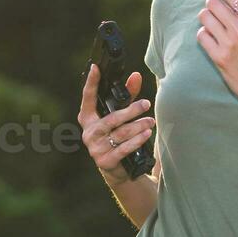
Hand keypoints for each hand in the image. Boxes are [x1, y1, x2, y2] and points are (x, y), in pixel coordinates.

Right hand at [77, 62, 154, 186]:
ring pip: (120, 133)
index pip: (88, 97)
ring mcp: (95, 148)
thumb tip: (136, 76)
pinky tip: (146, 134)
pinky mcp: (105, 161)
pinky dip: (137, 140)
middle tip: (146, 104)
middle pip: (112, 118)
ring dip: (138, 126)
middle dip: (131, 110)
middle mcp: (88, 132)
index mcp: (87, 118)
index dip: (91, 82)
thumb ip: (128, 96)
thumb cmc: (117, 135)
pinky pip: (124, 148)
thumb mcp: (121, 115)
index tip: (95, 68)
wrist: (117, 169)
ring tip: (150, 121)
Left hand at [196, 0, 237, 118]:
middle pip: (214, 3)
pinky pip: (201, 34)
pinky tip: (210, 39)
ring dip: (205, 18)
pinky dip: (203, 35)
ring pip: (205, 17)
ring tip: (211, 24)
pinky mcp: (219, 56)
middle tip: (213, 9)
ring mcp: (229, 43)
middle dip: (211, 4)